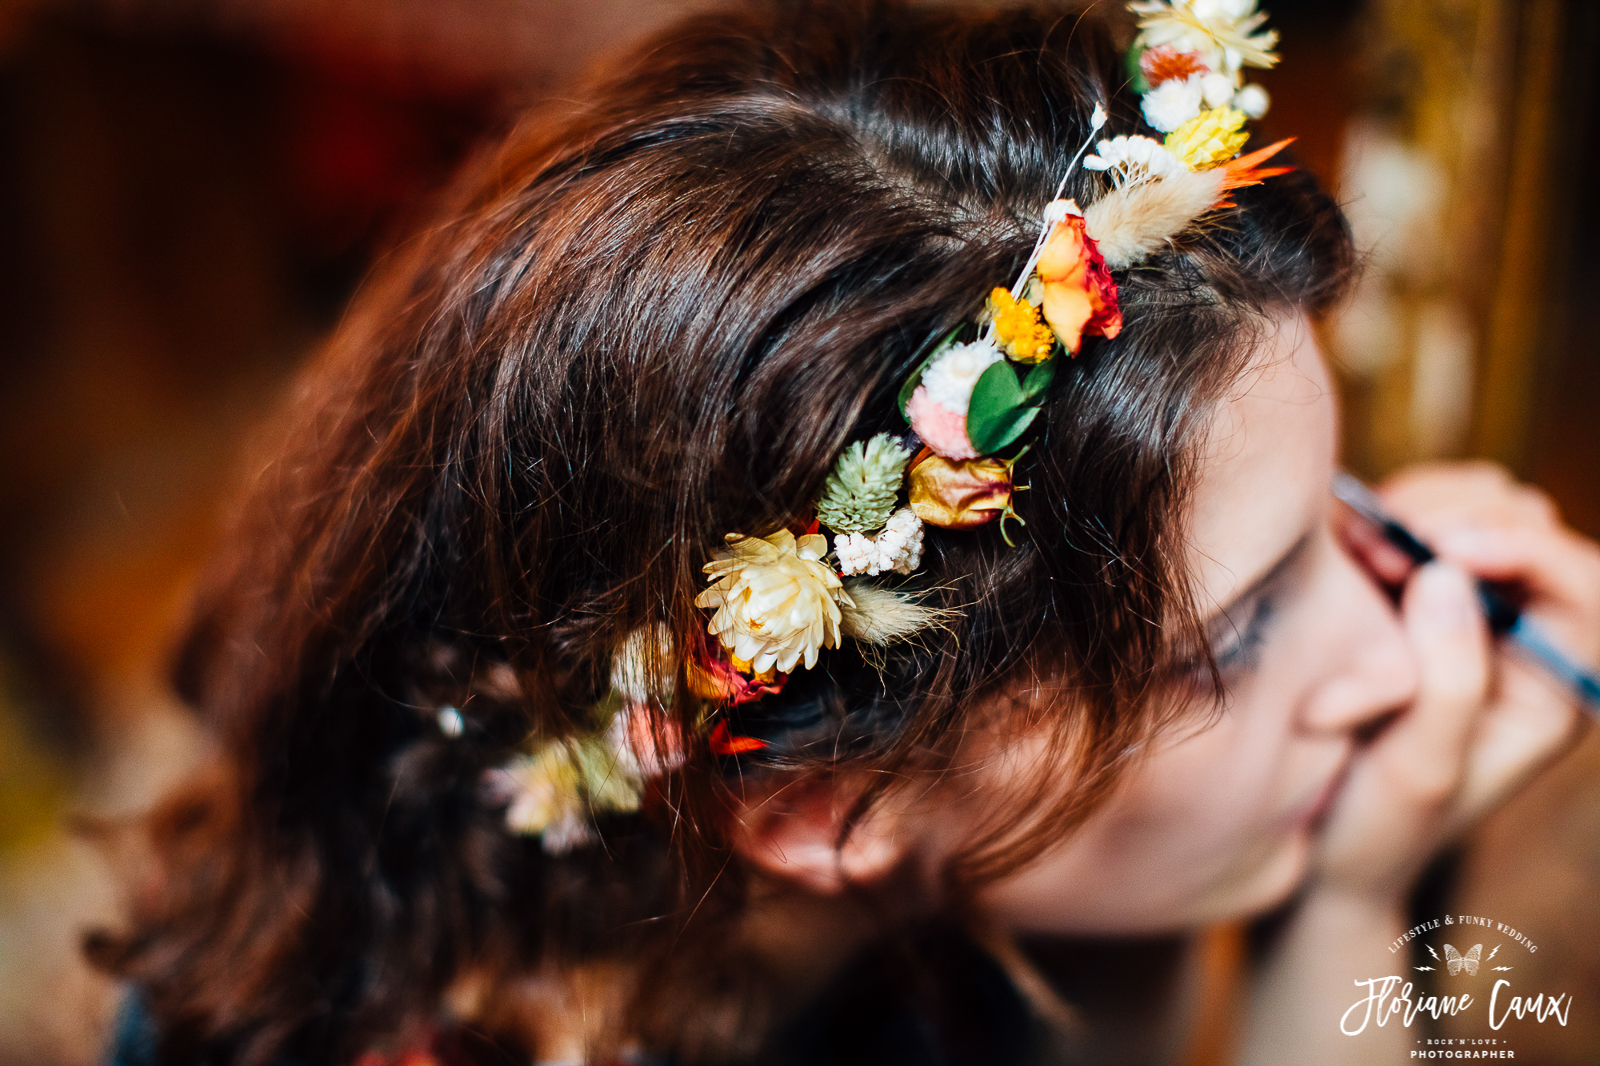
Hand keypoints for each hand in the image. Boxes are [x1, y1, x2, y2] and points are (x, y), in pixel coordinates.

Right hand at [1370, 463, 1598, 832]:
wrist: (1319, 851)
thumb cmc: (1378, 828)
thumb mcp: (1420, 770)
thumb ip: (1450, 679)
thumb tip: (1448, 571)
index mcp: (1554, 683)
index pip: (1573, 585)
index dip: (1516, 548)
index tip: (1441, 546)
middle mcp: (1522, 637)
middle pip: (1530, 530)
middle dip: (1460, 519)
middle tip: (1383, 545)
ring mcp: (1465, 609)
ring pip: (1481, 509)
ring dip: (1423, 508)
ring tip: (1362, 543)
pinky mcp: (1409, 593)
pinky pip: (1422, 518)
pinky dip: (1388, 512)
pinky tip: (1350, 538)